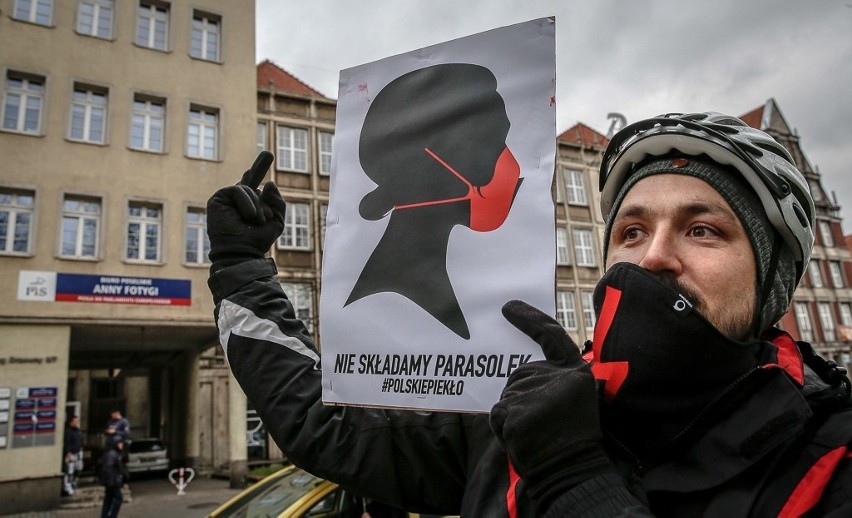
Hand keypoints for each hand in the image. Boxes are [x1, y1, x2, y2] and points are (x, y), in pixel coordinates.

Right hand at [207, 151, 285, 267]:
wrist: (242, 251)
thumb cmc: (258, 240)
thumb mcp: (276, 221)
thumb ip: (278, 202)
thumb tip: (269, 183)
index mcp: (252, 206)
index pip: (255, 185)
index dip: (258, 170)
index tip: (267, 155)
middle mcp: (239, 201)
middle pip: (249, 178)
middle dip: (259, 166)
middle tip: (269, 153)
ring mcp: (227, 199)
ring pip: (248, 188)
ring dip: (257, 205)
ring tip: (257, 220)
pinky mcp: (218, 199)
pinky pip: (238, 189)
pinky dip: (247, 201)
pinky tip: (249, 215)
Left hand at [490, 300, 611, 511]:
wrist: (571, 471)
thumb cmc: (572, 438)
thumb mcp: (575, 398)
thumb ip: (554, 379)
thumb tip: (524, 367)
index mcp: (574, 371)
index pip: (550, 335)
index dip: (529, 319)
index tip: (508, 307)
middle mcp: (555, 377)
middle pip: (521, 372)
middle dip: (522, 394)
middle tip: (541, 421)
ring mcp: (534, 392)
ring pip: (508, 394)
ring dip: (514, 413)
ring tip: (535, 432)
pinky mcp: (516, 410)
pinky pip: (499, 412)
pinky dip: (504, 426)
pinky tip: (522, 437)